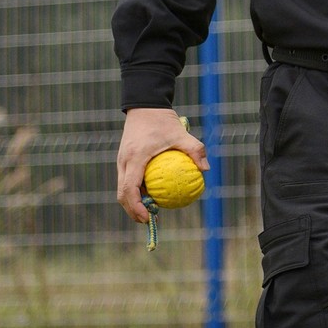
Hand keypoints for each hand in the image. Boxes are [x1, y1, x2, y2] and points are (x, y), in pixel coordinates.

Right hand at [116, 108, 208, 222]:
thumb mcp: (181, 133)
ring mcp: (122, 161)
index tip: (148, 217)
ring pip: (123, 189)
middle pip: (122, 194)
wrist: (145, 106)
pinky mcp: (124, 160)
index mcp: (135, 158)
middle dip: (132, 211)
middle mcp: (123, 161)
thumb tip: (205, 170)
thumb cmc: (163, 121)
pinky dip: (137, 191)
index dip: (135, 206)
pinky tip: (153, 196)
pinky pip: (128, 180)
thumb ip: (194, 149)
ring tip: (151, 213)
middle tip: (149, 221)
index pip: (129, 188)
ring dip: (134, 203)